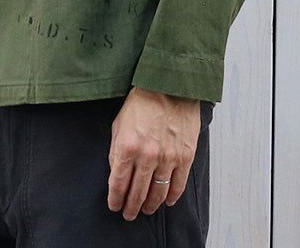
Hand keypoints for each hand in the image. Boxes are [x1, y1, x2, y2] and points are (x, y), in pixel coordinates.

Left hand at [107, 87, 199, 219]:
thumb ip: (116, 151)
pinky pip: (178, 184)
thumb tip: (116, 173)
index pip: (118, 184)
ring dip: (150, 205)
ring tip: (146, 210)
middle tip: (129, 214)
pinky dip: (171, 197)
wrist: (169, 86)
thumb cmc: (142, 102)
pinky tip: (166, 200)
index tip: (114, 206)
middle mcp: (147, 155)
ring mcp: (168, 157)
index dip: (115, 199)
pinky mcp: (185, 156)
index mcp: (127, 147)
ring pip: (157, 193)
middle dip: (131, 207)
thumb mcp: (119, 124)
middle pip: (137, 193)